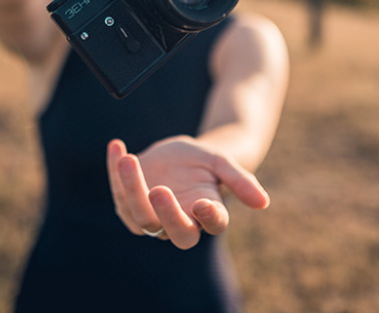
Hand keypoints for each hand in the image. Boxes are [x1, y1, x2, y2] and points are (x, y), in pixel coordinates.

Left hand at [106, 136, 269, 249]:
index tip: (203, 203)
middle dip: (166, 214)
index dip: (209, 217)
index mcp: (208, 212)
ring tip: (130, 159)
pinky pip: (119, 193)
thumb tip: (264, 203)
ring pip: (141, 216)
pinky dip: (115, 171)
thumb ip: (241, 181)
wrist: (178, 157)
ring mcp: (153, 217)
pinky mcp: (129, 205)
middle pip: (176, 232)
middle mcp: (181, 221)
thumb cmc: (204, 162)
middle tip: (158, 190)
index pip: (213, 224)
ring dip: (132, 188)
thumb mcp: (221, 162)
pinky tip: (117, 145)